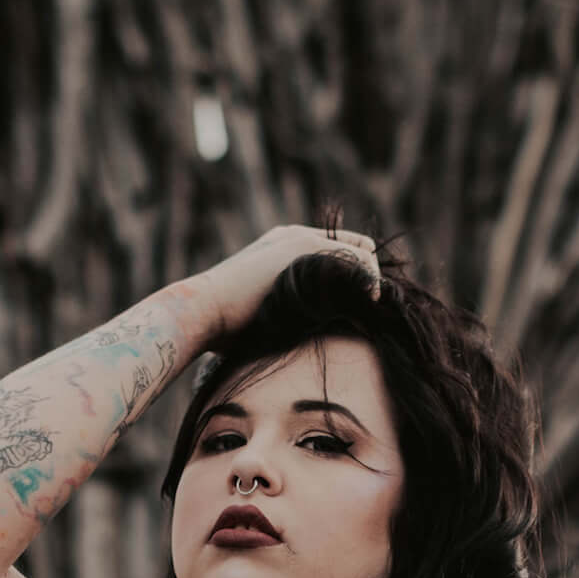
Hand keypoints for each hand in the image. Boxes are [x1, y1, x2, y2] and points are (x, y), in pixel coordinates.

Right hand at [191, 224, 382, 342]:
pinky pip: (359, 259)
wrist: (203, 310)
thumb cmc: (224, 327)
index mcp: (283, 248)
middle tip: (375, 309)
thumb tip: (303, 340)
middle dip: (370, 278)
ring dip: (372, 282)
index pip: (338, 252)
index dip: (356, 277)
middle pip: (359, 247)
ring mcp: (302, 240)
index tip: (365, 305)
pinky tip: (370, 302)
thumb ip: (288, 315)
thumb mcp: (263, 316)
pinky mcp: (308, 250)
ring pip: (363, 252)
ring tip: (374, 310)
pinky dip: (371, 280)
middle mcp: (296, 237)